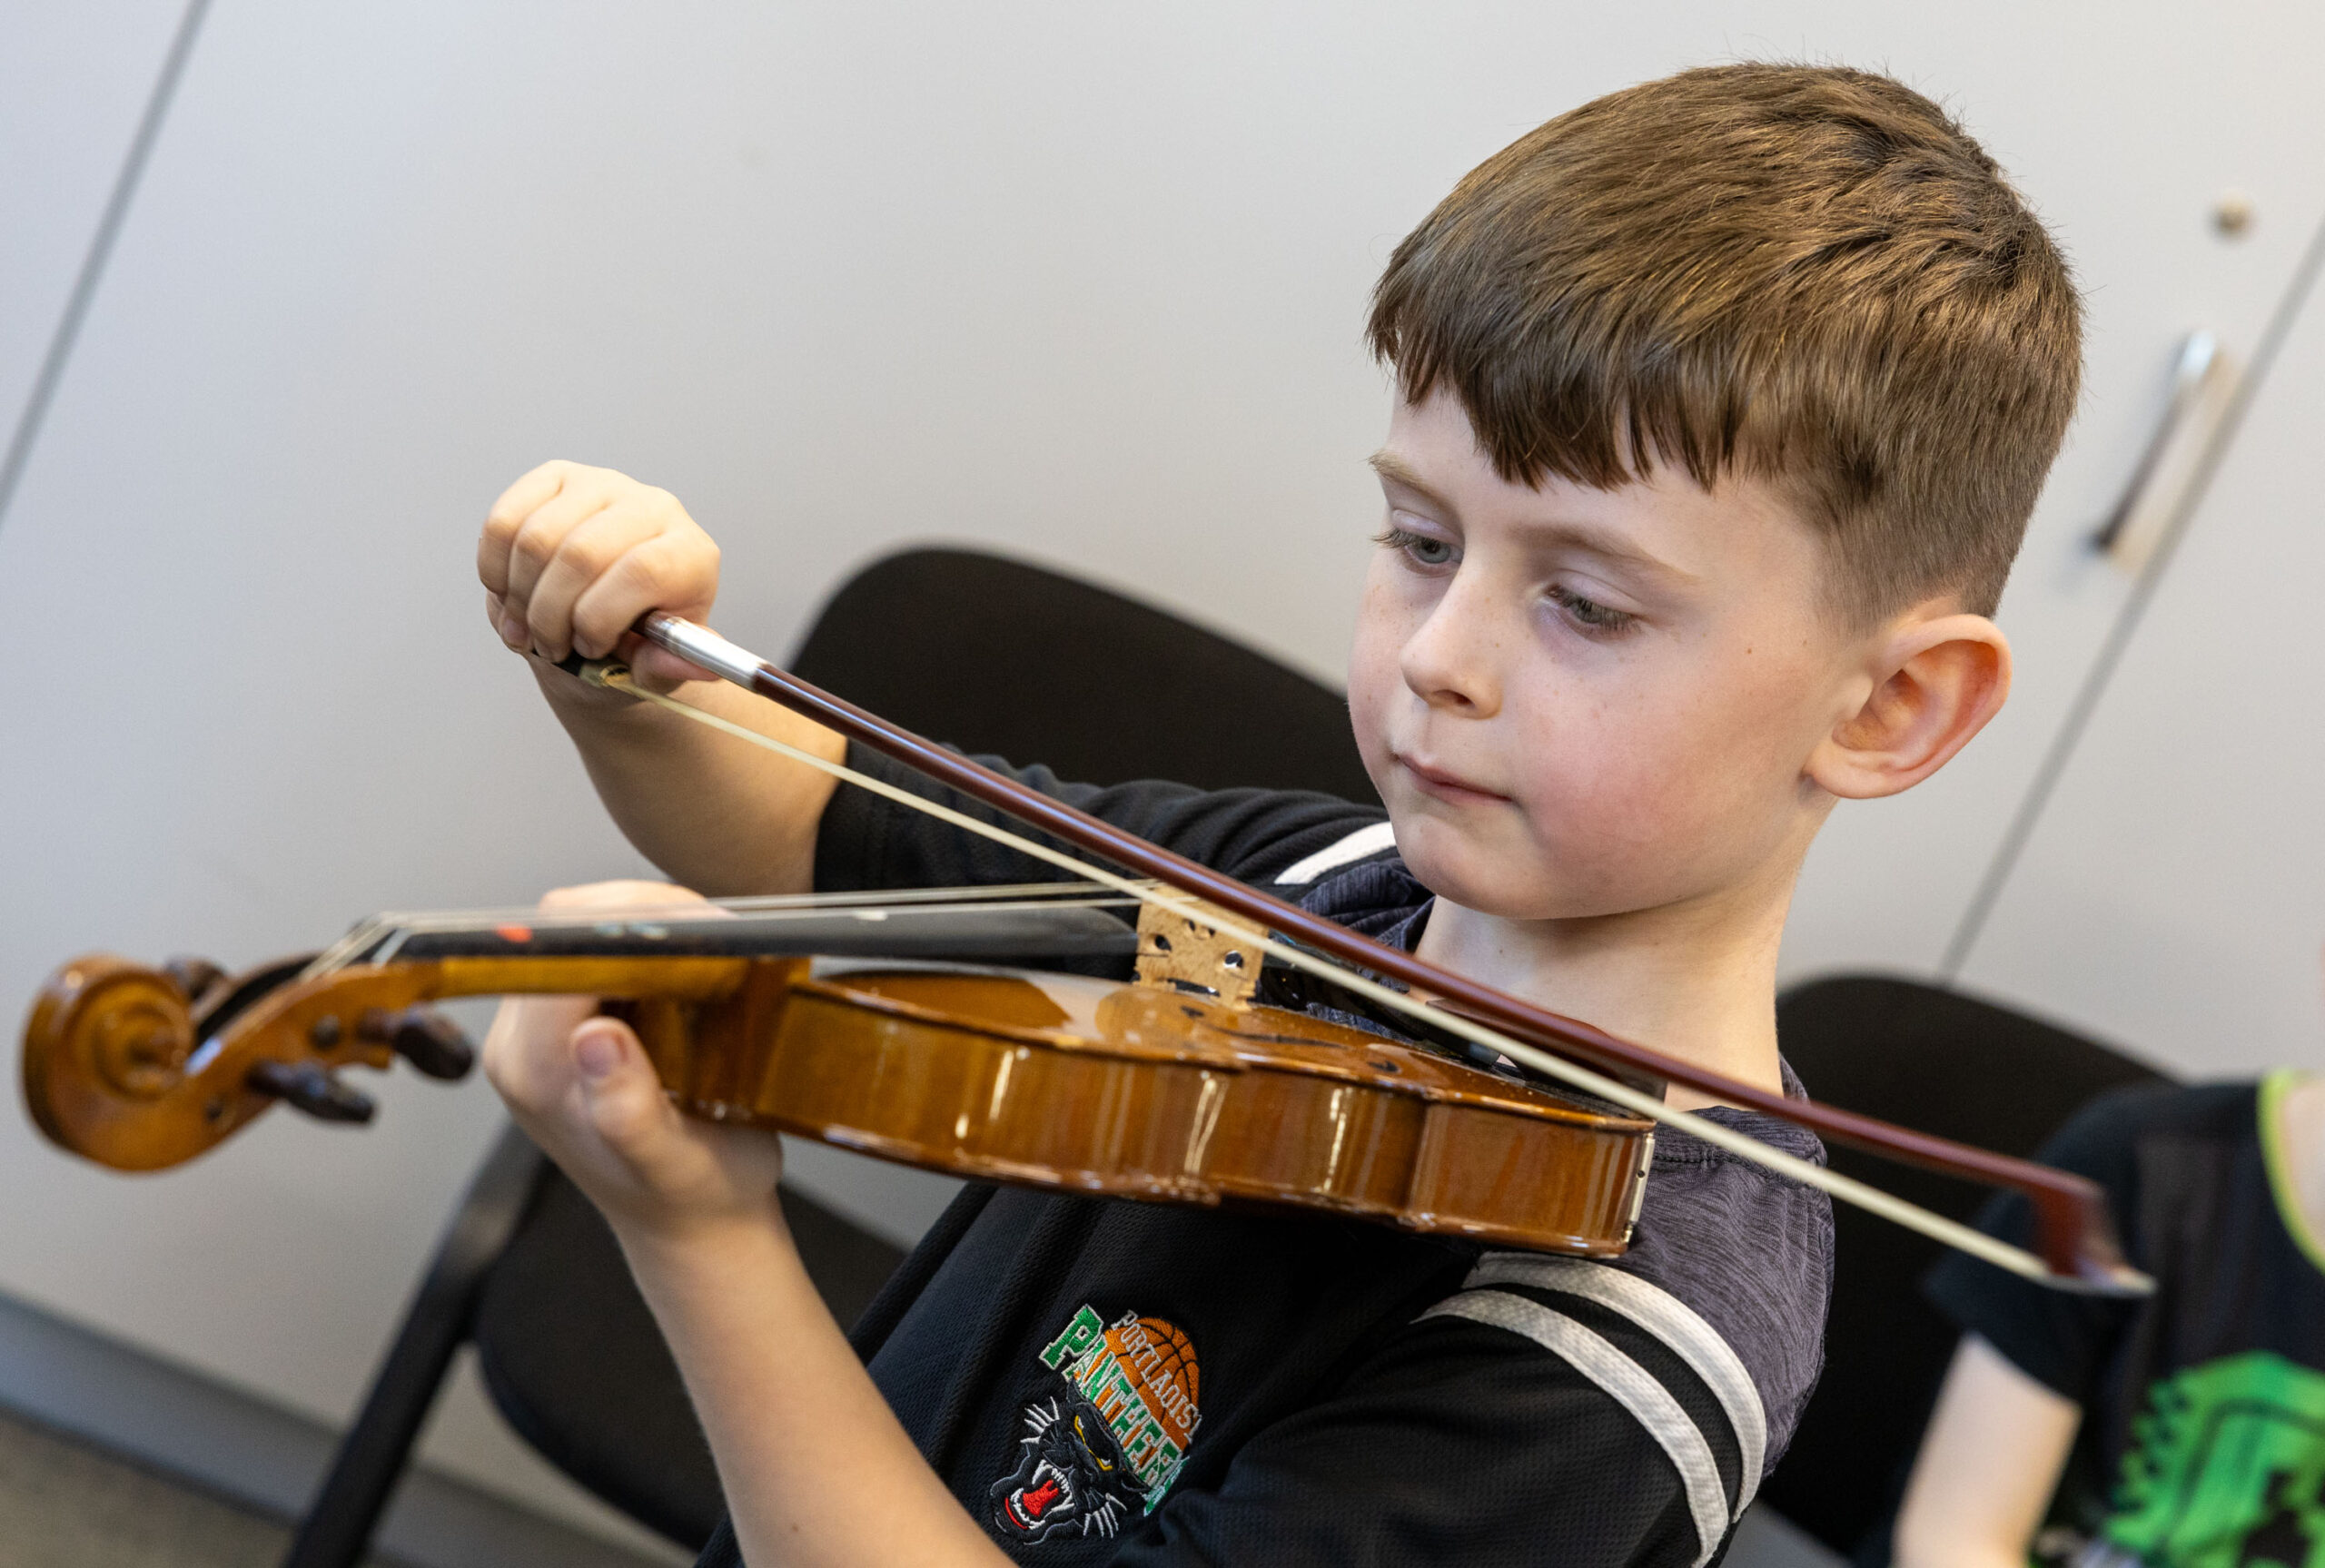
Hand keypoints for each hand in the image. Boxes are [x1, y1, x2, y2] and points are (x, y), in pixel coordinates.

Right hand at [478, 460, 722, 689]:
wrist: (608, 614)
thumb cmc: (636, 641)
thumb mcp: (655, 666)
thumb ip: (668, 668)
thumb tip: (701, 671)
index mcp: (689, 553)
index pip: (642, 571)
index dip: (600, 619)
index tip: (588, 648)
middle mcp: (653, 507)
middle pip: (581, 554)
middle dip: (551, 617)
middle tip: (550, 648)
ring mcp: (602, 485)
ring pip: (535, 540)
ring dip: (520, 599)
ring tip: (530, 632)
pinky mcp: (555, 478)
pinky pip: (504, 522)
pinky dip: (494, 571)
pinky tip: (510, 598)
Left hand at [482, 880, 786, 1243]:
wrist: (693, 1224)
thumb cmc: (693, 1198)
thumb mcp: (671, 1163)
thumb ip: (627, 1110)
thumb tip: (595, 1038)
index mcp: (534, 1069)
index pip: (565, 949)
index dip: (633, 920)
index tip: (705, 929)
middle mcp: (521, 1044)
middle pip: (566, 926)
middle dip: (647, 914)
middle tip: (719, 935)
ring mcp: (539, 1031)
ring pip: (584, 928)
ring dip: (653, 925)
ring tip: (713, 950)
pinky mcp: (565, 1025)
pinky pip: (600, 950)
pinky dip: (652, 943)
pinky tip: (693, 968)